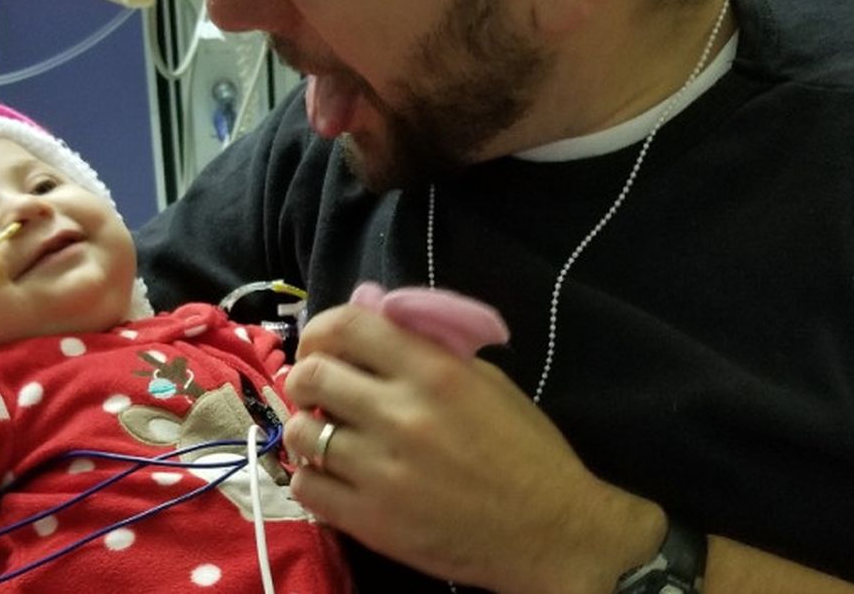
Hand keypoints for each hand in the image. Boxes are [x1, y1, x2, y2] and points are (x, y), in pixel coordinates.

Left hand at [284, 304, 663, 593]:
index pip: (346, 326)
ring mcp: (381, 471)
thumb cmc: (525, 449)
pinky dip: (312, 476)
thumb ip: (429, 349)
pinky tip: (334, 475)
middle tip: (320, 392)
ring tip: (329, 434)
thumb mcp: (486, 380)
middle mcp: (400, 415)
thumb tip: (375, 322)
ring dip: (309, 428)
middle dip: (305, 378)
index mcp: (433, 372)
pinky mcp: (371, 522)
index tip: (322, 345)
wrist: (551, 531)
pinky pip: (306, 487)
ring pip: (301, 432)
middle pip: (311, 374)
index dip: (321, 329)